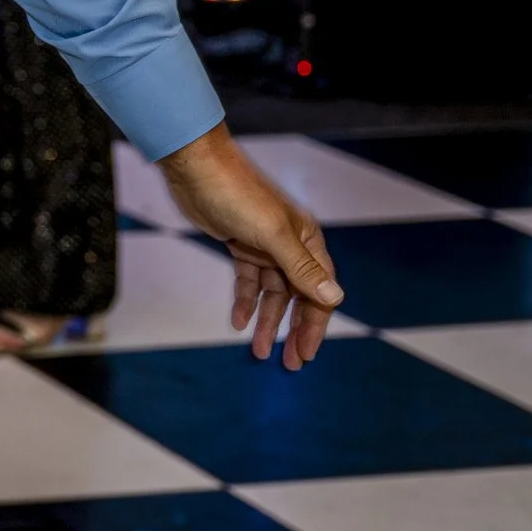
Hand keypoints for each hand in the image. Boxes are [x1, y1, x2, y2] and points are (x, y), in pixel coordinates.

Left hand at [158, 125, 343, 369]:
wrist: (196, 167)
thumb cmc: (236, 194)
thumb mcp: (272, 234)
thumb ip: (302, 268)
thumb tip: (335, 298)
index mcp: (307, 241)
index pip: (319, 292)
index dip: (315, 325)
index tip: (306, 354)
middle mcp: (290, 245)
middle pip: (298, 297)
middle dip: (293, 330)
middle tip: (288, 363)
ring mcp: (264, 245)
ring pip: (272, 292)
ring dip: (266, 320)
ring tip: (258, 350)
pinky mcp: (240, 243)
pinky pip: (248, 279)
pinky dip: (244, 300)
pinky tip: (237, 322)